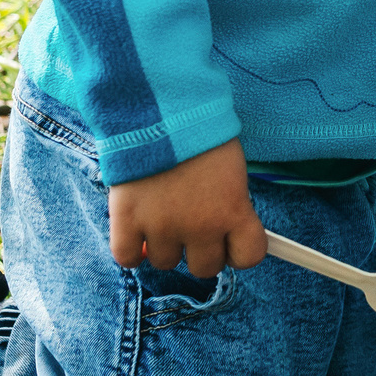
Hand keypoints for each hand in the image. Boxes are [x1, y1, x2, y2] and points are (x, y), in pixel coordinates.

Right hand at [107, 139, 267, 276]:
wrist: (160, 107)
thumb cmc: (200, 132)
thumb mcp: (231, 168)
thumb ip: (230, 203)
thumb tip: (227, 231)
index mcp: (234, 210)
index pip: (249, 256)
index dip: (239, 249)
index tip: (231, 240)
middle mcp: (201, 227)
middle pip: (205, 268)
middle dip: (200, 249)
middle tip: (191, 224)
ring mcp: (162, 227)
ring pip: (165, 263)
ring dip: (164, 245)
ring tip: (161, 215)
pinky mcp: (127, 221)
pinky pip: (127, 258)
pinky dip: (131, 249)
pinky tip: (136, 230)